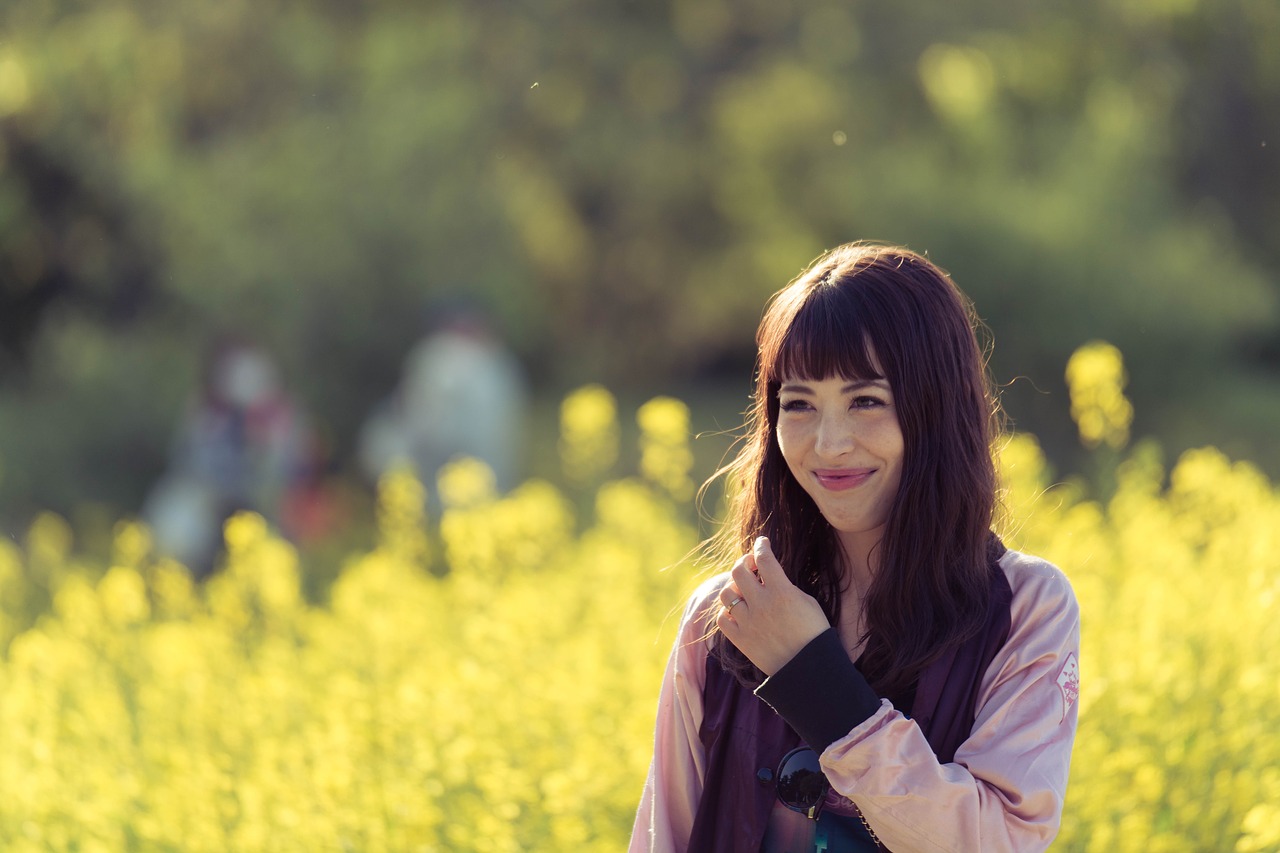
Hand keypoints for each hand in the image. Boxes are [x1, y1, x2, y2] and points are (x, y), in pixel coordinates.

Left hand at [715, 536, 830, 675]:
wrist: (809, 669)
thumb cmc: (814, 633)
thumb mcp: (806, 602)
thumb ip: (784, 586)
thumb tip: (768, 575)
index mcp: (782, 592)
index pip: (764, 558)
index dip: (761, 545)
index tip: (762, 542)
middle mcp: (761, 605)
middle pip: (738, 571)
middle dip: (744, 563)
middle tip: (751, 566)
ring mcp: (748, 623)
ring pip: (726, 594)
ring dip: (734, 589)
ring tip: (744, 591)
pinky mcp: (740, 640)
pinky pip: (722, 619)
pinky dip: (727, 613)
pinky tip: (738, 612)